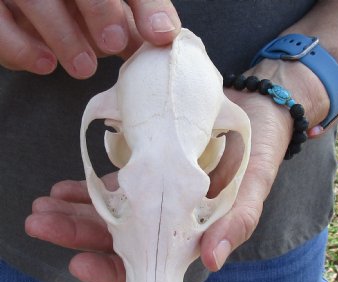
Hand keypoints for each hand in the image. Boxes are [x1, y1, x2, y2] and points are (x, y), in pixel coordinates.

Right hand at [0, 0, 180, 77]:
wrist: (25, 8)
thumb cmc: (76, 10)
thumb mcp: (107, 11)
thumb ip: (133, 21)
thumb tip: (164, 41)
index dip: (146, 6)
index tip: (160, 35)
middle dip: (99, 9)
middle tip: (113, 42)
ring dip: (64, 34)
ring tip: (84, 68)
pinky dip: (21, 47)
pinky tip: (45, 65)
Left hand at [25, 59, 329, 281]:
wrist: (255, 108)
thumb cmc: (260, 148)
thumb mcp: (254, 183)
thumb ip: (237, 220)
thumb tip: (211, 260)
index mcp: (193, 230)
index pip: (150, 262)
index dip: (114, 269)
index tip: (79, 263)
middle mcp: (170, 217)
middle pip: (118, 236)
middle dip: (77, 232)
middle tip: (40, 223)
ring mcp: (156, 192)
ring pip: (110, 211)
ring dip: (75, 210)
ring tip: (43, 205)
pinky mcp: (148, 168)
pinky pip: (115, 184)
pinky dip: (88, 187)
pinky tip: (63, 187)